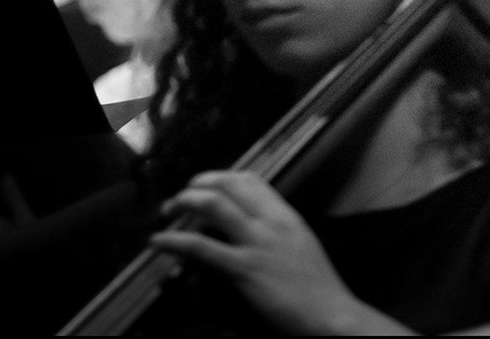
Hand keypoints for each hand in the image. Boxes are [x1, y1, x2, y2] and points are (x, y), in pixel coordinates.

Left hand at [152, 171, 388, 334]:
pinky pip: (202, 247)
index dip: (222, 177)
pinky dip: (175, 241)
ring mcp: (257, 243)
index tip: (205, 184)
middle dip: (198, 184)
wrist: (330, 313)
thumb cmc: (317, 288)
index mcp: (286, 216)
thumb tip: (252, 230)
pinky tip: (159, 242)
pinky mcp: (244, 268)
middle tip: (180, 197)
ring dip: (184, 202)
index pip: (251, 180)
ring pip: (213, 205)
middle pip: (229, 184)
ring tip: (167, 210)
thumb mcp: (300, 247)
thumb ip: (277, 234)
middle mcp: (271, 222)